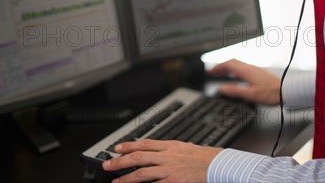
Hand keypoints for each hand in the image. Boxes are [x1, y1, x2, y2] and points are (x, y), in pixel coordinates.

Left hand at [102, 139, 221, 182]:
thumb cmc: (202, 158)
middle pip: (138, 157)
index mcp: (168, 146)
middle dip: (120, 161)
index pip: (143, 144)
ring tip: (116, 181)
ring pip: (142, 173)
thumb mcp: (183, 147)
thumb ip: (167, 149)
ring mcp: (169, 170)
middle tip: (108, 165)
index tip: (116, 148)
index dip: (128, 145)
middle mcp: (166, 156)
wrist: (216, 165)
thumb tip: (152, 150)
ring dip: (126, 178)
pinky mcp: (173, 182)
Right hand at [208, 59, 280, 104]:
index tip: (209, 72)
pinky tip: (235, 78)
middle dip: (220, 66)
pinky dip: (234, 71)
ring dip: (227, 68)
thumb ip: (234, 91)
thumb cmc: (271, 93)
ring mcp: (254, 70)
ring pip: (237, 65)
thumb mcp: (250, 95)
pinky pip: (242, 68)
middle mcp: (249, 68)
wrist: (286, 91)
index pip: (227, 65)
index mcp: (246, 71)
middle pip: (231, 63)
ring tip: (221, 74)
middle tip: (213, 72)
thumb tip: (221, 89)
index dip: (217, 67)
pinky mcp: (257, 73)